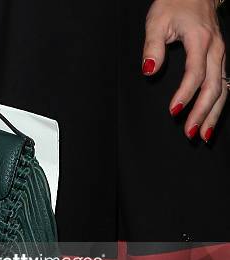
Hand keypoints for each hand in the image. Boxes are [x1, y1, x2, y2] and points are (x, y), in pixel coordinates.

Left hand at [143, 0, 226, 140]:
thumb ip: (152, 47)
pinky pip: (223, 84)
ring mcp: (221, 55)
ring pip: (223, 89)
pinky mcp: (220, 59)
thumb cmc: (174, 5)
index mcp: (200, 40)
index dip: (185, 94)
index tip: (173, 110)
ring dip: (213, 114)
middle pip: (214, 86)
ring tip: (202, 135)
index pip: (195, 73)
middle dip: (202, 112)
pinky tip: (210, 120)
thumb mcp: (156, 22)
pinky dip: (218, 104)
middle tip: (189, 131)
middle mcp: (215, 49)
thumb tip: (148, 70)